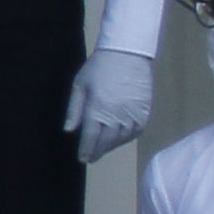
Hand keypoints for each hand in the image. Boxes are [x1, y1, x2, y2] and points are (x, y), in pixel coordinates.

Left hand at [67, 43, 156, 164]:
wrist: (127, 54)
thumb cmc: (98, 68)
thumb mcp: (79, 86)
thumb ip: (74, 110)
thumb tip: (69, 130)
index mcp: (97, 109)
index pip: (91, 137)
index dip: (86, 150)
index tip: (82, 159)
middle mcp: (116, 115)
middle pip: (107, 141)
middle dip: (98, 151)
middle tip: (91, 157)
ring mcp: (133, 113)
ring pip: (122, 138)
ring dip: (112, 146)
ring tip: (103, 148)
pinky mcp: (145, 110)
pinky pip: (137, 130)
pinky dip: (128, 137)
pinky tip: (120, 138)